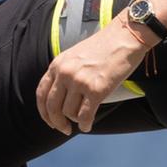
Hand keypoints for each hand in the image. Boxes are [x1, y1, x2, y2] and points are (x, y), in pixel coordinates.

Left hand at [36, 21, 150, 134]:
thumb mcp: (75, 55)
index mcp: (57, 64)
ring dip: (76, 120)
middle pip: (52, 107)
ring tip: (84, 119)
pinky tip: (88, 126)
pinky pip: (85, 116)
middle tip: (64, 129)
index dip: (44, 112)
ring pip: (69, 113)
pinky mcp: (96, 89)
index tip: (50, 121)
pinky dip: (85, 124)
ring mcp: (79, 81)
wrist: (125, 36)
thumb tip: (62, 99)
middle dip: (57, 122)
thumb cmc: (104, 46)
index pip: (41, 94)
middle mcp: (65, 73)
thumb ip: (65, 72)